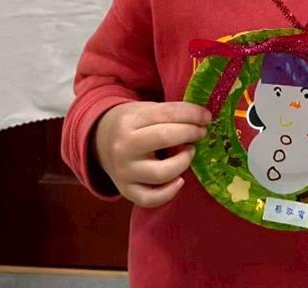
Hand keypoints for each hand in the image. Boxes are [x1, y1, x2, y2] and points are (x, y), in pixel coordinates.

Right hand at [94, 100, 210, 207]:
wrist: (101, 142)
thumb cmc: (132, 124)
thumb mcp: (144, 110)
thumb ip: (168, 114)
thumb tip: (203, 118)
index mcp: (129, 121)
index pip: (166, 113)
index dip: (191, 114)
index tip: (206, 116)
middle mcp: (124, 147)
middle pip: (164, 138)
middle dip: (190, 133)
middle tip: (202, 132)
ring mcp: (124, 172)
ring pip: (161, 173)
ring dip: (183, 161)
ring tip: (190, 151)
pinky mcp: (126, 191)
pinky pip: (150, 199)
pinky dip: (169, 192)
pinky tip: (180, 180)